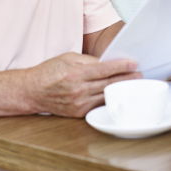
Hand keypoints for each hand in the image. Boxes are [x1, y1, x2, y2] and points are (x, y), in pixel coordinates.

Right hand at [25, 53, 140, 117]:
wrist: (32, 91)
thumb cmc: (49, 71)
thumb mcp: (68, 57)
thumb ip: (89, 60)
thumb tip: (107, 62)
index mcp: (75, 73)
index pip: (104, 69)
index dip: (121, 66)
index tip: (133, 63)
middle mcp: (77, 89)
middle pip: (108, 83)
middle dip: (126, 78)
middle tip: (139, 74)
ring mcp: (78, 103)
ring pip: (105, 96)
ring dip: (120, 90)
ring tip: (132, 84)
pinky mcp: (77, 113)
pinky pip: (97, 105)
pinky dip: (107, 99)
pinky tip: (116, 94)